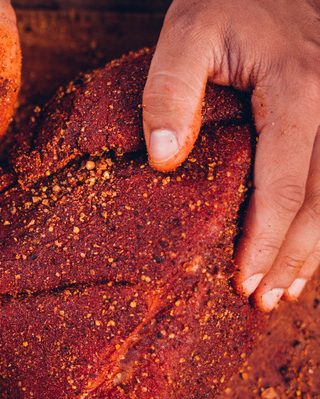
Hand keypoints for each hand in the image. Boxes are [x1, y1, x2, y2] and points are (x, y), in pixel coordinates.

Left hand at [142, 0, 319, 310]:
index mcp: (298, 90)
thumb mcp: (186, 34)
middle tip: (264, 299)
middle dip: (294, 256)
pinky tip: (306, 244)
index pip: (285, 183)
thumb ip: (170, 92)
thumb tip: (164, 160)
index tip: (244, 280)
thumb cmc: (224, 3)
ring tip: (287, 290)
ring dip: (315, 247)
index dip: (265, 239)